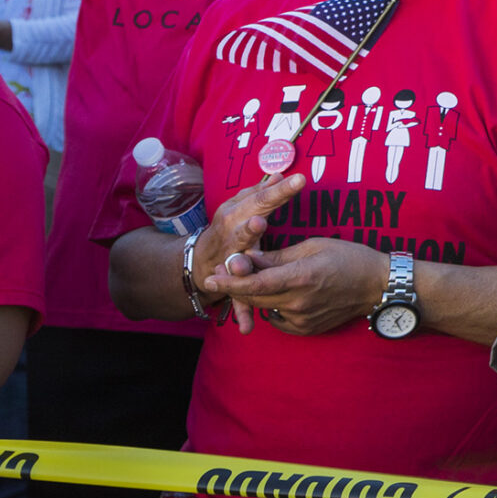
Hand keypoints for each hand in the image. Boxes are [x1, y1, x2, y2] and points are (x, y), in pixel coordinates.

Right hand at [194, 173, 305, 332]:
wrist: (197, 261)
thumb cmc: (229, 227)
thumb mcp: (241, 206)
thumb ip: (261, 192)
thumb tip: (278, 171)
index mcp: (237, 213)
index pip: (261, 198)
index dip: (278, 189)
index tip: (298, 179)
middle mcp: (230, 235)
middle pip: (243, 230)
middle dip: (250, 227)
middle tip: (260, 222)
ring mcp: (226, 261)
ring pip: (236, 266)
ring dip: (241, 268)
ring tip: (243, 268)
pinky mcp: (227, 285)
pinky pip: (236, 299)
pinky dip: (241, 312)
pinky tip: (246, 326)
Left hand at [212, 236, 387, 337]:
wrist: (376, 286)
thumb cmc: (349, 258)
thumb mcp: (313, 246)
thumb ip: (277, 256)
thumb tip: (247, 257)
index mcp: (301, 277)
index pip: (255, 283)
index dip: (230, 280)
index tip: (211, 276)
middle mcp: (298, 302)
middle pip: (253, 298)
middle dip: (235, 285)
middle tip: (222, 272)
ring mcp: (302, 319)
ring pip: (263, 308)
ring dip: (252, 294)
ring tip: (251, 278)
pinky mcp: (305, 329)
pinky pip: (276, 318)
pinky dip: (270, 305)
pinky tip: (278, 292)